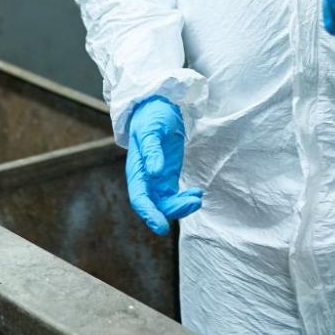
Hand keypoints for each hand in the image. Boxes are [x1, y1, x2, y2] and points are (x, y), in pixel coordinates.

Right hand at [125, 96, 203, 234]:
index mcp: (136, 170)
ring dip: (181, 205)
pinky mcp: (167, 177)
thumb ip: (153, 151)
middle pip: (155, 205)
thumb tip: (155, 172)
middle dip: (172, 210)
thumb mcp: (152, 130)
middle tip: (194, 203)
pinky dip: (185, 199)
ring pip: (166, 203)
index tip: (162, 228)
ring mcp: (156, 179)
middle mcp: (145, 179)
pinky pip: (174, 196)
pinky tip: (198, 193)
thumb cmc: (151, 116)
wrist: (158, 106)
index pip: (140, 198)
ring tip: (198, 196)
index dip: (149, 215)